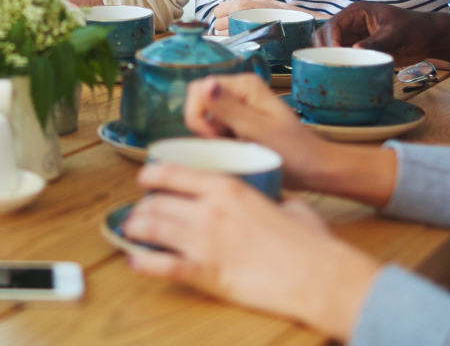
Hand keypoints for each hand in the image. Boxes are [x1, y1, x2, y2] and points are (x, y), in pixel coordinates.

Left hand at [123, 163, 380, 341]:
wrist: (320, 276)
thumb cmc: (310, 242)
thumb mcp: (288, 204)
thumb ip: (270, 198)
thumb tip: (272, 201)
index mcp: (228, 187)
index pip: (173, 173)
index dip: (151, 175)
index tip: (145, 179)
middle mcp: (209, 210)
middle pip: (157, 202)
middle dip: (142, 208)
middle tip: (139, 213)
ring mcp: (205, 241)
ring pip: (152, 228)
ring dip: (135, 230)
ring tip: (130, 232)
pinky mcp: (206, 273)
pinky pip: (161, 265)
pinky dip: (143, 263)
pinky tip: (134, 261)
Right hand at [183, 75, 329, 186]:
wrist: (315, 170)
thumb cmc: (292, 151)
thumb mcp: (257, 130)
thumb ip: (227, 108)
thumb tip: (205, 84)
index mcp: (243, 85)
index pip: (198, 89)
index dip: (198, 114)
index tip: (214, 136)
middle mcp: (238, 91)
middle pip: (199, 104)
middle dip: (205, 128)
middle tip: (229, 145)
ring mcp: (238, 108)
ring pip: (206, 120)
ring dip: (214, 139)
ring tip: (237, 150)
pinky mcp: (239, 124)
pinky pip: (216, 131)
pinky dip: (221, 144)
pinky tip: (238, 152)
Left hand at [206, 0, 305, 35]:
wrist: (296, 21)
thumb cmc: (278, 12)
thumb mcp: (259, 2)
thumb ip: (239, 5)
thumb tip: (221, 5)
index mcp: (240, 2)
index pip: (217, 11)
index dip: (222, 17)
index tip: (229, 20)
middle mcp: (238, 12)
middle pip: (217, 25)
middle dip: (224, 28)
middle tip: (237, 28)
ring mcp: (242, 25)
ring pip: (223, 35)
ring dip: (230, 36)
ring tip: (243, 34)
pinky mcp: (248, 37)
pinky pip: (233, 42)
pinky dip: (236, 42)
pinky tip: (246, 40)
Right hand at [313, 1, 437, 65]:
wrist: (427, 38)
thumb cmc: (413, 29)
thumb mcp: (394, 34)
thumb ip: (375, 42)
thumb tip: (354, 51)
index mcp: (357, 12)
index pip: (334, 24)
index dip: (331, 40)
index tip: (336, 57)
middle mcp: (351, 23)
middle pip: (325, 34)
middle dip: (324, 49)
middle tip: (332, 66)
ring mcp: (354, 36)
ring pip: (330, 45)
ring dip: (329, 56)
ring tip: (334, 70)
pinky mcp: (359, 49)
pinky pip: (342, 55)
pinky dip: (339, 63)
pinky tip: (342, 72)